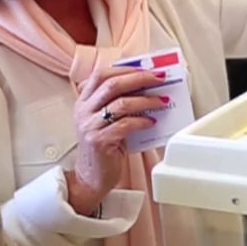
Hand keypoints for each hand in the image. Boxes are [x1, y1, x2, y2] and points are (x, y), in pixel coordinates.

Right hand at [68, 67, 164, 214]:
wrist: (91, 177)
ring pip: (120, 103)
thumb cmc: (105, 146)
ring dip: (146, 100)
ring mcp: (89, 126)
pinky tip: (152, 122)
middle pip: (111, 84)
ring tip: (162, 101)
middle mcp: (83, 111)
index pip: (101, 74)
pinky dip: (142, 121)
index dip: (125, 68)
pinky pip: (124, 125)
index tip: (148, 68)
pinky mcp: (98, 141)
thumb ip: (120, 102)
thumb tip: (151, 86)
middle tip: (160, 78)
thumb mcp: (107, 120)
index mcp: (84, 101)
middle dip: (140, 78)